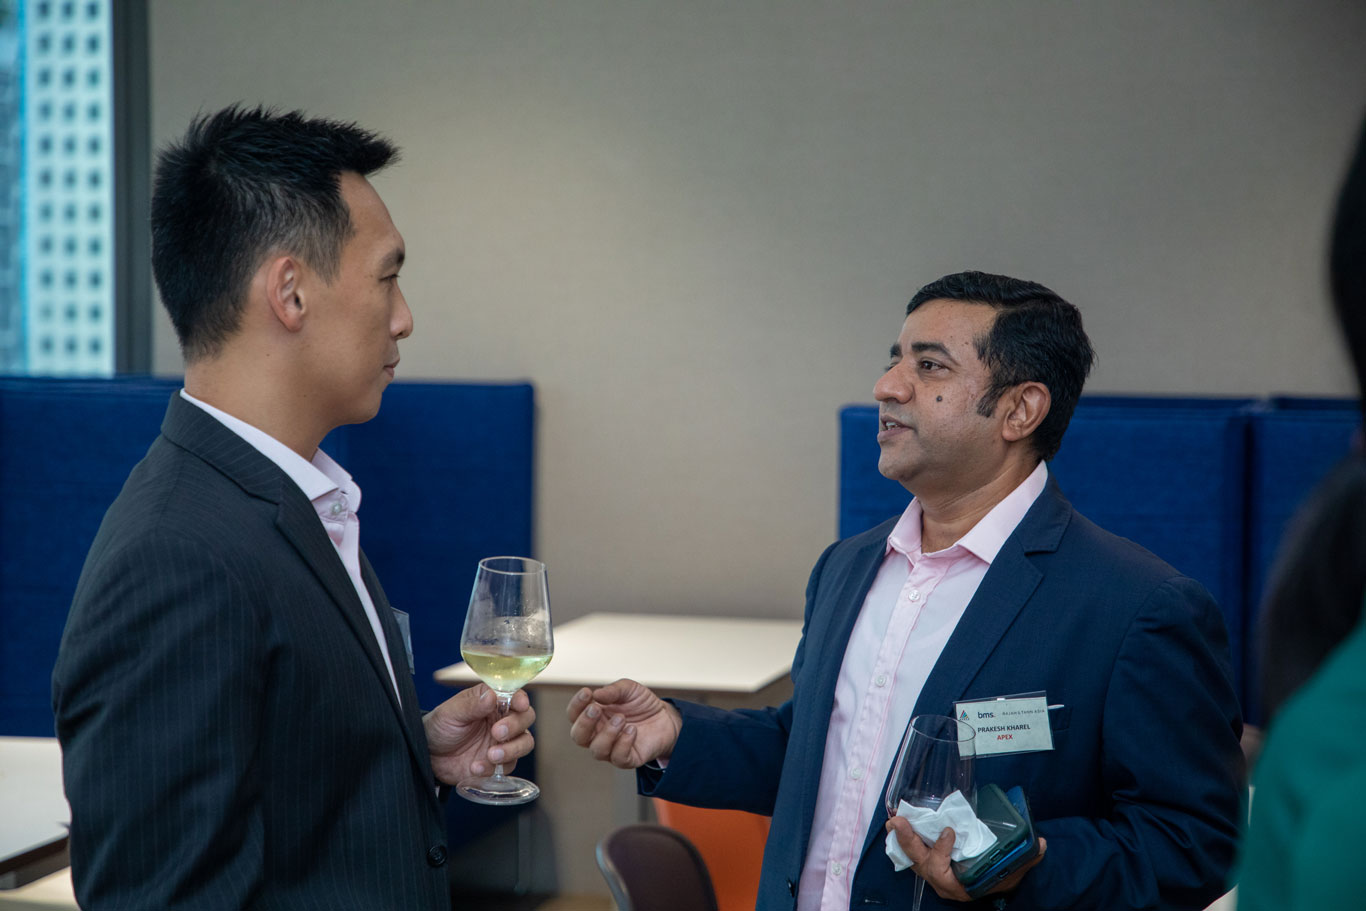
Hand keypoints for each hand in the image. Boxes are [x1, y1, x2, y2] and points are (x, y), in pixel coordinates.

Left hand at [423, 685, 535, 784]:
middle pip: (526, 718)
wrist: (429, 756)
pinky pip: (508, 766)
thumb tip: (492, 696)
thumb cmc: (440, 727)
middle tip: (496, 732)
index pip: (515, 695)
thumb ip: (472, 706)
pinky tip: (475, 767)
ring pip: (524, 743)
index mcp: (492, 701)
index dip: (521, 699)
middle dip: (515, 726)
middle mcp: (502, 719)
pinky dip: (493, 768)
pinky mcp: (498, 763)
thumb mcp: (451, 713)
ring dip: (511, 749)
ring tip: (491, 755)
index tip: (520, 705)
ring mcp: (503, 742)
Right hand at [567, 679, 682, 768]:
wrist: (665, 717)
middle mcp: (598, 734)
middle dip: (584, 723)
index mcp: (594, 716)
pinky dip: (623, 743)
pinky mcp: (627, 758)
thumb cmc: (641, 703)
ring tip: (622, 719)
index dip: (576, 705)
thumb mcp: (629, 689)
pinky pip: (618, 757)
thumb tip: (597, 695)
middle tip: (596, 709)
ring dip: (607, 733)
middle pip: (578, 736)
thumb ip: (613, 690)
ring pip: (597, 750)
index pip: (574, 715)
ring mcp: (611, 748)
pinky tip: (632, 729)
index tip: (587, 693)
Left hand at [885, 817, 1046, 901]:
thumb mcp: (1013, 871)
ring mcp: (934, 875)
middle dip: (909, 843)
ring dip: (902, 840)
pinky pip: (912, 856)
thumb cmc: (1001, 877)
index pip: (944, 871)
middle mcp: (943, 883)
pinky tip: (897, 827)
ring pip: (913, 860)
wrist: (994, 886)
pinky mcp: (928, 866)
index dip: (942, 851)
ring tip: (894, 820)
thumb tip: (1038, 844)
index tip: (949, 832)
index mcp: (960, 885)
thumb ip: (1025, 858)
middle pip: (921, 864)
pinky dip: (904, 842)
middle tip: (899, 822)